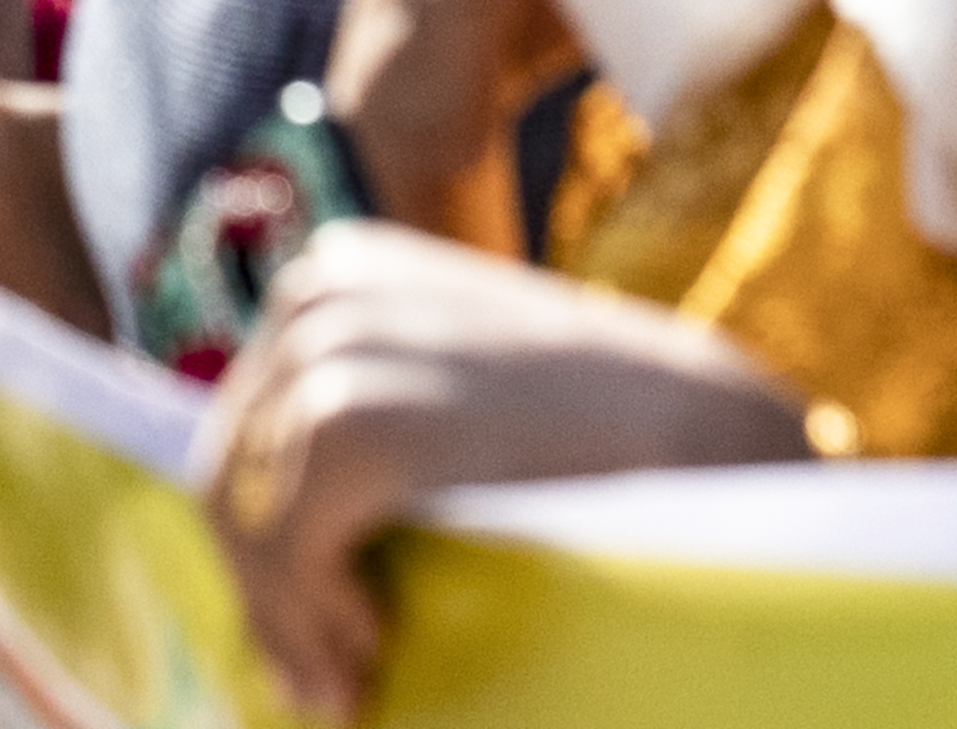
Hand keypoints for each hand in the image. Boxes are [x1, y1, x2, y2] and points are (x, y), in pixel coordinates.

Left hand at [197, 221, 809, 721]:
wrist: (722, 434)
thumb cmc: (607, 436)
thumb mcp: (464, 398)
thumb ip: (375, 420)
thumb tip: (269, 537)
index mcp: (336, 274)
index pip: (250, 420)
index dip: (262, 534)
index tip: (305, 630)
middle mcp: (318, 293)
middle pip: (234, 465)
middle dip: (265, 587)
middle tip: (315, 683)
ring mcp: (333, 350)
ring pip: (247, 512)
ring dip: (288, 617)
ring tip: (348, 683)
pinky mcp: (354, 422)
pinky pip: (287, 543)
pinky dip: (312, 614)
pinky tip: (374, 651)